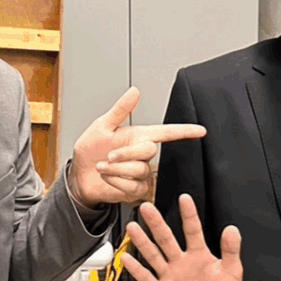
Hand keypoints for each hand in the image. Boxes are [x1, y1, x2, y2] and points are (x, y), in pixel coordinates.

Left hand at [69, 87, 205, 205]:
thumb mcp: (102, 126)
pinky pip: (132, 186)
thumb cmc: (91, 150)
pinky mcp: (135, 190)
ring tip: (102, 166)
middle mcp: (141, 155)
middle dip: (126, 153)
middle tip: (109, 155)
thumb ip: (120, 110)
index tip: (201, 130)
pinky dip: (115, 181)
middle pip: (149, 151)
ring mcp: (140, 173)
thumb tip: (134, 91)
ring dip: (116, 169)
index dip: (184, 131)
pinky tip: (107, 177)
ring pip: (139, 170)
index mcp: (138, 136)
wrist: (79, 175)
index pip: (166, 133)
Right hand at [121, 194, 242, 280]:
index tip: (184, 198)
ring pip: (153, 255)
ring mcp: (169, 275)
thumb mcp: (232, 272)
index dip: (189, 215)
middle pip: (166, 239)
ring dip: (142, 242)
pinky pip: (146, 278)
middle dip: (156, 223)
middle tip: (146, 207)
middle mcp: (180, 261)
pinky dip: (136, 269)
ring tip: (133, 227)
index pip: (193, 230)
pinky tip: (127, 258)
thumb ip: (231, 251)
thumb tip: (232, 229)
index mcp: (199, 255)